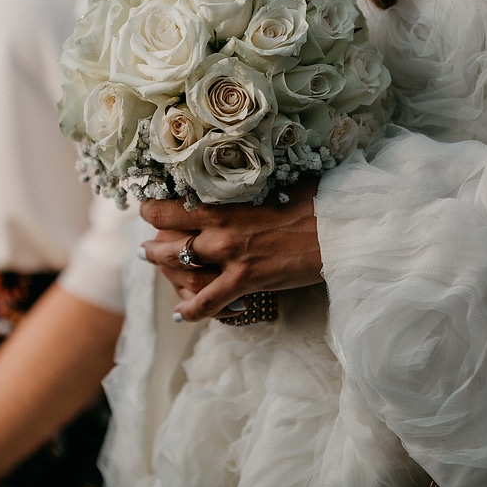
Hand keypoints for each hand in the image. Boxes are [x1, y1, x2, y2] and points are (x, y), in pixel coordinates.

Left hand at [139, 180, 323, 321]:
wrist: (341, 227)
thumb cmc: (316, 198)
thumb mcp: (276, 181)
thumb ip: (249, 183)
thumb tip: (241, 172)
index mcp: (227, 198)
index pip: (176, 201)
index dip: (157, 204)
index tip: (151, 203)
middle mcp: (220, 227)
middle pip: (168, 232)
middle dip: (152, 235)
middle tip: (145, 238)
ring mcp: (230, 256)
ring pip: (179, 263)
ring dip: (160, 264)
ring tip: (150, 260)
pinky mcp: (246, 281)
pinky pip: (207, 301)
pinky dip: (191, 310)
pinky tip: (179, 314)